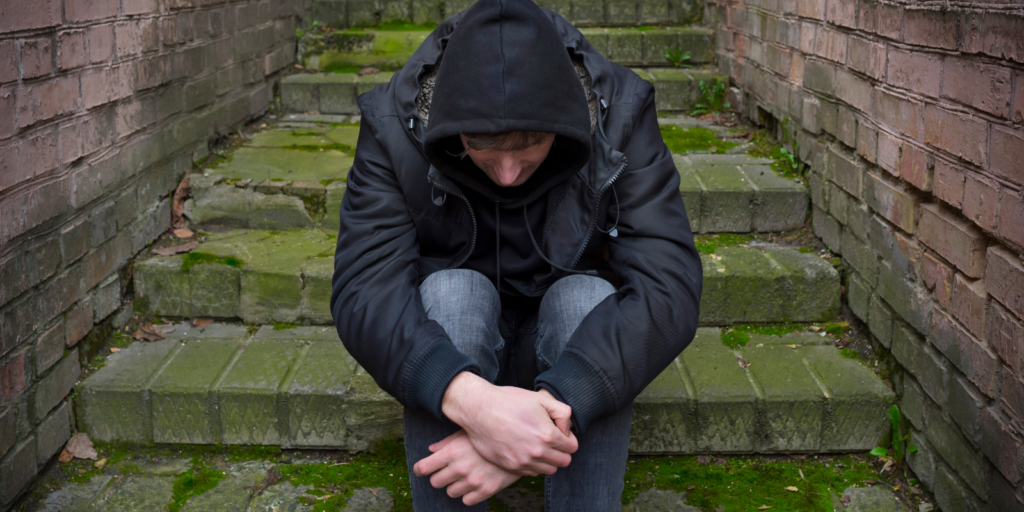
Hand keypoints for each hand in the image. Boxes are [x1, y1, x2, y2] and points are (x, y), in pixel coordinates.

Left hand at [413, 429, 519, 505]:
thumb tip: (431, 450)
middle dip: (438, 476)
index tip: (422, 469)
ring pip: (450, 492)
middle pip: (435, 482)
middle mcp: (459, 469)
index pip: (424, 468)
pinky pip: (466, 500)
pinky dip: (468, 494)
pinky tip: (473, 483)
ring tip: (463, 476)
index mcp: (452, 452)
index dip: (420, 469)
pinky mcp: (485, 491)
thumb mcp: (466, 433)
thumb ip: (446, 442)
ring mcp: (472, 482)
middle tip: (446, 471)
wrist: (519, 444)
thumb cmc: (490, 435)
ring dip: (454, 485)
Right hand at [441, 372, 577, 474]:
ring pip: (549, 470)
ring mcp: (523, 462)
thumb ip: (563, 413)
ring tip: (539, 445)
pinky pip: (532, 472)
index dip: (568, 438)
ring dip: (548, 459)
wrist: (479, 409)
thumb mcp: (541, 399)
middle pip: (564, 461)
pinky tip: (526, 449)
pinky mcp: (510, 466)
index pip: (572, 447)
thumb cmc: (509, 401)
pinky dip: (533, 464)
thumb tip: (567, 430)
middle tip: (551, 439)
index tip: (559, 432)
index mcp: (547, 435)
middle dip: (562, 450)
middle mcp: (537, 452)